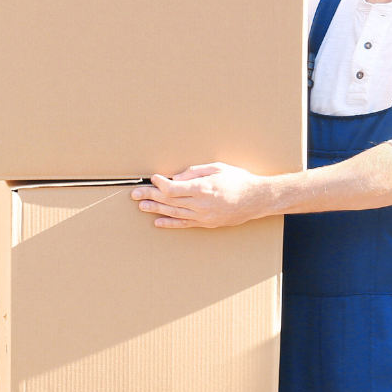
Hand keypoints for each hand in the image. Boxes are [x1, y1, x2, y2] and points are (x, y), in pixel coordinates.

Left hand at [132, 163, 271, 228]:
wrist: (256, 199)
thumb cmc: (239, 180)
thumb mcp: (218, 168)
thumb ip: (195, 171)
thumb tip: (177, 177)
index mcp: (203, 188)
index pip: (173, 188)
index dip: (160, 183)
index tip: (154, 178)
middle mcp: (201, 204)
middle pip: (169, 200)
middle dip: (151, 195)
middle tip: (135, 194)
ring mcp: (203, 216)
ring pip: (173, 213)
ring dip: (155, 209)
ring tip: (141, 206)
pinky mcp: (206, 223)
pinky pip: (184, 224)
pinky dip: (170, 223)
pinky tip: (158, 221)